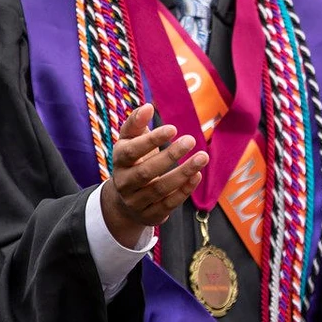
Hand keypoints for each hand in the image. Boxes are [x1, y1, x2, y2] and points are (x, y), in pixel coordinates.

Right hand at [100, 103, 208, 247]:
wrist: (124, 202)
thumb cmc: (133, 162)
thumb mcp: (129, 142)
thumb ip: (136, 123)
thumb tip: (148, 106)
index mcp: (119, 161)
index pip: (131, 151)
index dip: (151, 140)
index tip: (173, 128)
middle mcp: (124, 183)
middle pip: (146, 172)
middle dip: (170, 156)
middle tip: (191, 139)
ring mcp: (136, 202)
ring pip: (160, 189)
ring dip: (183, 173)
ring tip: (203, 157)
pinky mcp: (150, 215)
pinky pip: (168, 204)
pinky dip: (184, 190)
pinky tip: (197, 175)